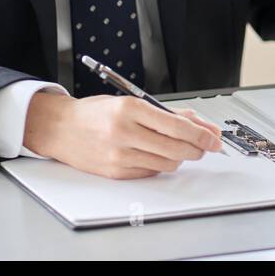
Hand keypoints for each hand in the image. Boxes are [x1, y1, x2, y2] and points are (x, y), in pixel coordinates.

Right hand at [22, 92, 223, 178]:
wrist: (60, 129)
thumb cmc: (95, 113)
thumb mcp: (130, 102)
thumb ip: (166, 112)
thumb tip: (197, 123)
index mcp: (130, 109)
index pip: (177, 126)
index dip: (201, 134)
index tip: (214, 137)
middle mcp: (124, 133)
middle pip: (176, 148)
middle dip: (198, 148)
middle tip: (206, 146)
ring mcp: (119, 155)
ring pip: (167, 163)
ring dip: (181, 157)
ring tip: (180, 149)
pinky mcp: (116, 172)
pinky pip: (151, 172)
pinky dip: (161, 165)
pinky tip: (158, 155)